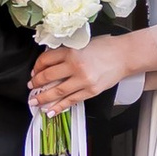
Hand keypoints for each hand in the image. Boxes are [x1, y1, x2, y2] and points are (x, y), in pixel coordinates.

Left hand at [30, 29, 144, 110]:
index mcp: (72, 51)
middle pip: (48, 76)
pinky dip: (59, 107)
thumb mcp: (82, 45)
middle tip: (31, 87)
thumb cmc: (106, 48)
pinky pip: (71, 101)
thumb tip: (50, 65)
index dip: (37, 67)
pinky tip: (51, 111)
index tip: (34, 72)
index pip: (46, 60)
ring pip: (57, 92)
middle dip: (36, 83)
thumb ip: (67, 54)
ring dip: (43, 98)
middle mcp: (75, 66)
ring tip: (35, 101)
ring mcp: (83, 80)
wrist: (125, 56)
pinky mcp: (90, 91)